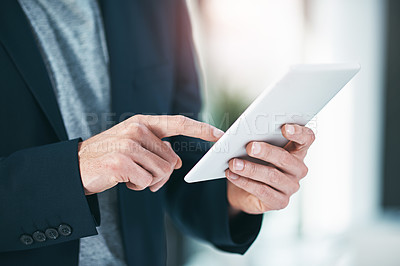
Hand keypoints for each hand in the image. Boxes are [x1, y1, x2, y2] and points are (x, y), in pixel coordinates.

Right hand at [79, 115, 222, 194]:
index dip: (201, 129)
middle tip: (142, 175)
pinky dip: (137, 186)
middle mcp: (137, 129)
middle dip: (161, 174)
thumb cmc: (109, 156)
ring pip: (162, 172)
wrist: (75, 166)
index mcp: (143, 122)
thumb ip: (157, 149)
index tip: (220, 135)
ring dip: (148, 181)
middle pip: (172, 160)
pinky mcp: (122, 162)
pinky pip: (146, 182)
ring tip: (130, 175)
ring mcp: (129, 145)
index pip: (178, 123)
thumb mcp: (134, 147)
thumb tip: (178, 161)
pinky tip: (122, 179)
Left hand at [226, 124, 314, 214]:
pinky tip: (232, 175)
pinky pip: (262, 191)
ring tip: (234, 163)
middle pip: (285, 158)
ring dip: (251, 169)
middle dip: (266, 151)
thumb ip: (243, 138)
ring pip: (272, 176)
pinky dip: (245, 182)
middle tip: (249, 146)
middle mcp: (298, 169)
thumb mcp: (250, 149)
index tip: (284, 127)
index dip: (299, 132)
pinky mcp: (280, 202)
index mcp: (296, 150)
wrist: (243, 192)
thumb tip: (223, 133)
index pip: (307, 139)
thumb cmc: (251, 163)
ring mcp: (291, 187)